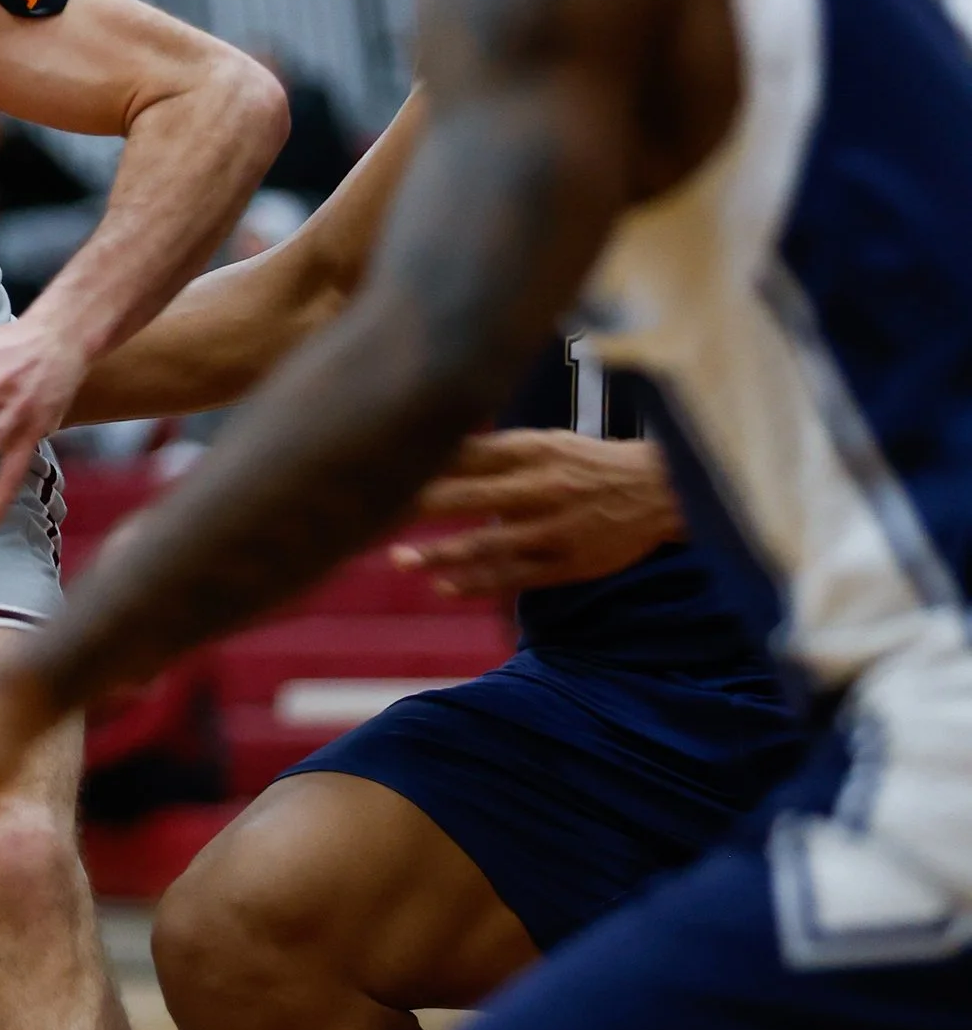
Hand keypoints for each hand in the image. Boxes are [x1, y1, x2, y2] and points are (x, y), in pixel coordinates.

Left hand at [392, 431, 680, 596]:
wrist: (658, 491)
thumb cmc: (588, 463)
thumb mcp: (546, 443)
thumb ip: (496, 451)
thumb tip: (435, 448)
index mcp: (532, 450)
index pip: (465, 453)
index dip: (420, 461)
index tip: (376, 465)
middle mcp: (539, 487)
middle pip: (467, 495)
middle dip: (417, 505)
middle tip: (371, 513)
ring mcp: (553, 528)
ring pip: (486, 544)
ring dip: (439, 554)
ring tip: (400, 560)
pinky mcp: (567, 563)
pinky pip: (514, 576)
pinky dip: (476, 582)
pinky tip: (443, 586)